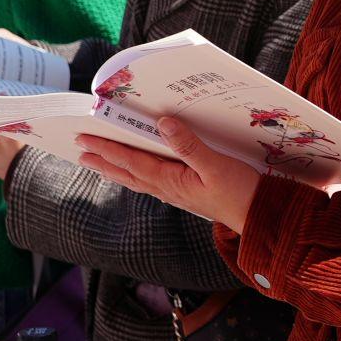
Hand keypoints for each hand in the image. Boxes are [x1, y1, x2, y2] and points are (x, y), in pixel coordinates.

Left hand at [75, 117, 261, 233]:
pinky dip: (137, 175)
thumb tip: (163, 123)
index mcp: (171, 181)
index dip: (107, 149)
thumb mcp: (216, 165)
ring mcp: (177, 192)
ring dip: (116, 169)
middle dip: (104, 161)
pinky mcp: (187, 192)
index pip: (131, 162)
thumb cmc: (240, 193)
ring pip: (138, 179)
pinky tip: (137, 174)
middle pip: (128, 173)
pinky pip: (152, 181)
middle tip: (80, 152)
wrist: (260, 216)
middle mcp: (168, 188)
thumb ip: (189, 145)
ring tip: (99, 163)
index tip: (85, 140)